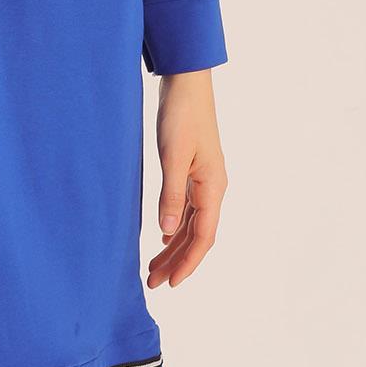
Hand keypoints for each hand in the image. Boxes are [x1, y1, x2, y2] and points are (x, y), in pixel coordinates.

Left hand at [146, 68, 226, 289]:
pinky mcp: (193, 170)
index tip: (171, 284)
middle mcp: (212, 187)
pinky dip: (176, 226)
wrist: (186, 82)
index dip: (188, 262)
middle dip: (177, 261)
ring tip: (153, 267)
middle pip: (198, 235)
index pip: (204, 237)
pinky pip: (187, 208)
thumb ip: (170, 194)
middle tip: (153, 283)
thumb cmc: (181, 115)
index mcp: (213, 187)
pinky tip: (163, 235)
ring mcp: (204, 179)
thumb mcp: (172, 156)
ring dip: (174, 246)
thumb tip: (168, 232)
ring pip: (192, 223)